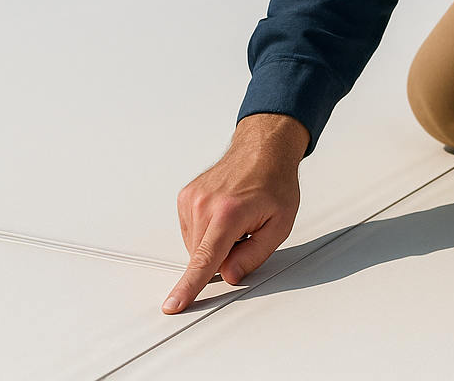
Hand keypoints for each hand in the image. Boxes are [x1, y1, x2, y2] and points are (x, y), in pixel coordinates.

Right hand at [162, 114, 309, 313]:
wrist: (263, 150)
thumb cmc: (274, 183)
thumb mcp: (280, 224)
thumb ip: (254, 255)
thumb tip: (229, 275)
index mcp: (229, 212)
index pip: (205, 260)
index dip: (188, 287)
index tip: (173, 304)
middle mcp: (205, 204)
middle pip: (203, 256)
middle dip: (224, 256)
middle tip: (247, 232)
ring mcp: (192, 198)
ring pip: (195, 246)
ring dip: (214, 243)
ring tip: (236, 219)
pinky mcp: (185, 196)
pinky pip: (191, 231)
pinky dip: (207, 232)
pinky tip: (223, 215)